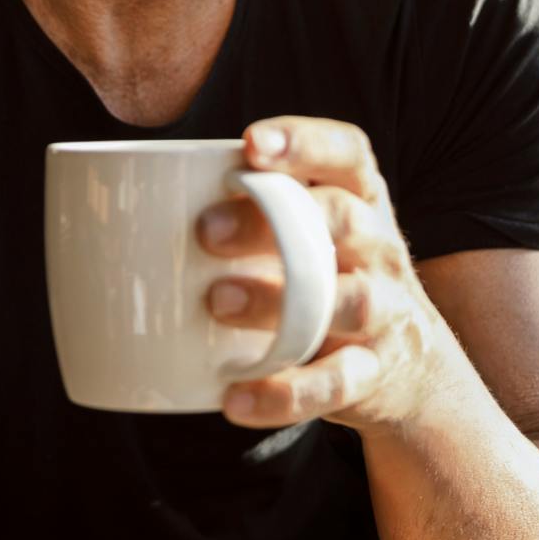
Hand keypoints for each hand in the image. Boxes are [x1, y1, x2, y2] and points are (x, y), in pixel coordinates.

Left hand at [198, 116, 449, 432]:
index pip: (346, 152)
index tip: (252, 144)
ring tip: (216, 302)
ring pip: (350, 301)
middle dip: (274, 221)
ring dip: (278, 301)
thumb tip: (128, 209)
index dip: (305, 142)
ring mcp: (384, 310)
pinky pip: (338, 383)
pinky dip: (287, 394)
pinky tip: (236, 397)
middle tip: (205, 232)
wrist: (410, 365)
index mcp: (359, 197)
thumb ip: (253, 209)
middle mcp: (379, 246)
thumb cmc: (329, 273)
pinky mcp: (374, 372)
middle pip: (342, 220)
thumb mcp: (309, 230)